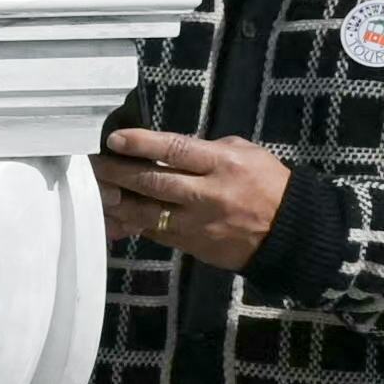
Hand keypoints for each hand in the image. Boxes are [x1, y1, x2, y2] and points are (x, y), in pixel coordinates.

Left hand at [96, 127, 290, 270]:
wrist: (290, 233)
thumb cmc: (269, 185)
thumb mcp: (247, 154)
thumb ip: (207, 150)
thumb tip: (169, 150)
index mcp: (223, 164)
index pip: (176, 150)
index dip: (143, 144)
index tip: (115, 139)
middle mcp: (208, 194)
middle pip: (154, 182)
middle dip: (118, 172)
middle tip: (92, 163)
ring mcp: (198, 223)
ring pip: (148, 212)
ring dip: (117, 201)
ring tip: (94, 189)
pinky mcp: (192, 245)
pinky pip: (155, 233)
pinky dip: (131, 224)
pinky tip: (111, 216)